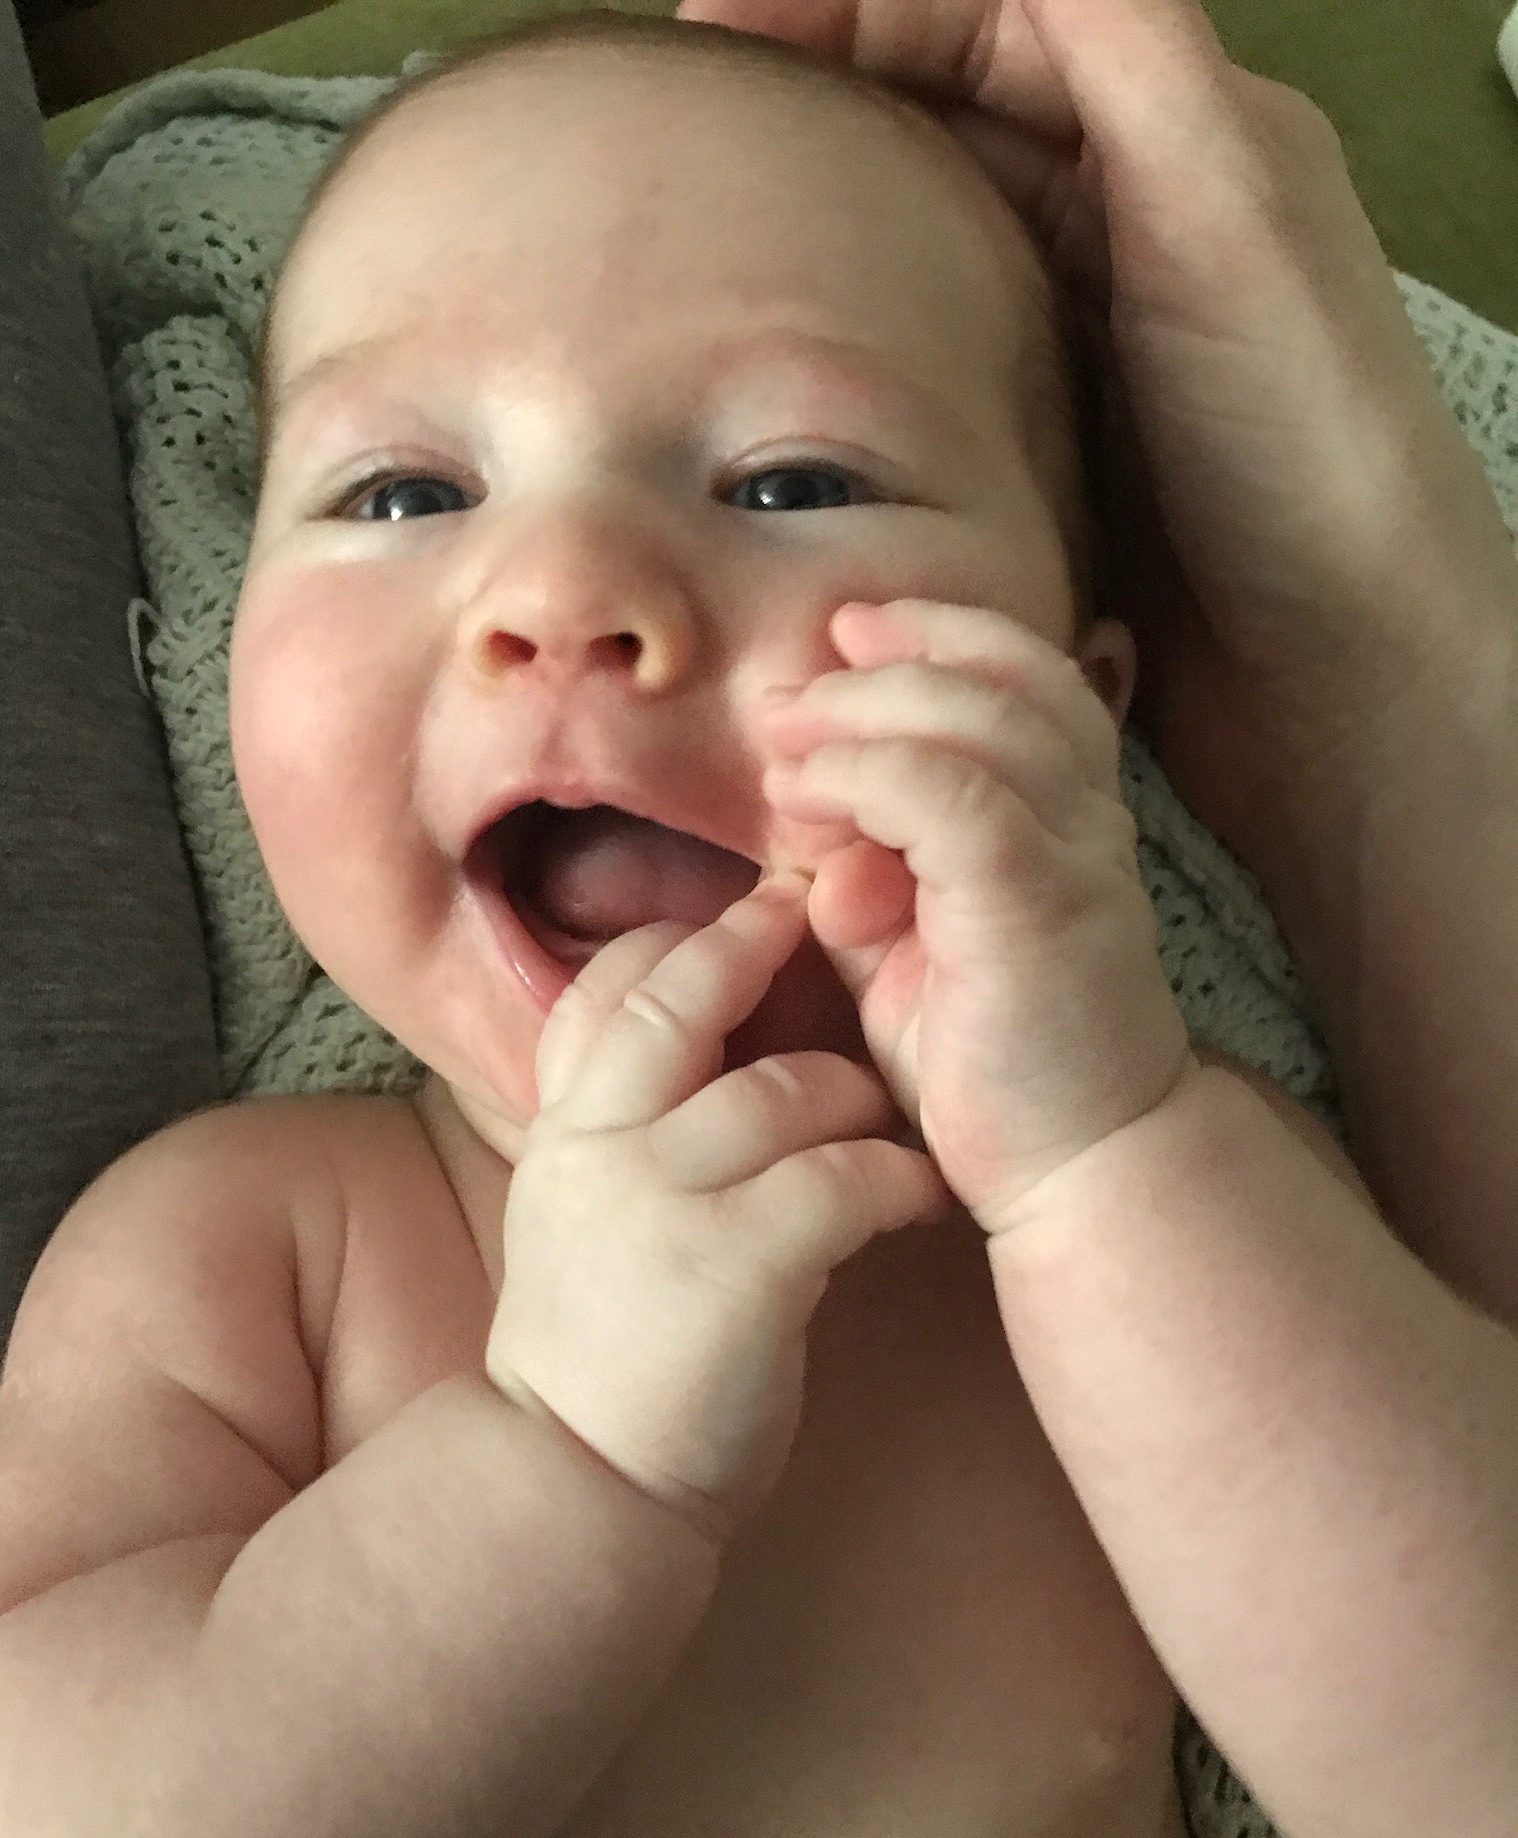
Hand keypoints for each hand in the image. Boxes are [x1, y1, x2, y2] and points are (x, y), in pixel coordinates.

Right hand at [485, 877, 948, 1541]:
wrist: (579, 1490)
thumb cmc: (601, 1359)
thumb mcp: (579, 1222)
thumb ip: (623, 1138)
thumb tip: (704, 1066)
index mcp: (564, 1135)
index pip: (604, 994)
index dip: (674, 942)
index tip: (738, 924)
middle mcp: (601, 1147)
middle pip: (680, 996)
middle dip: (754, 943)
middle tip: (823, 913)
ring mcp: (665, 1200)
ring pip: (785, 1087)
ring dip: (856, 1094)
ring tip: (892, 1125)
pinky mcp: (739, 1265)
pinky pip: (843, 1177)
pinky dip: (898, 1178)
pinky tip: (923, 1194)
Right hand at [677, 0, 1517, 876]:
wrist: (1333, 673)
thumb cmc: (1303, 444)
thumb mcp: (1224, 208)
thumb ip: (1124, 53)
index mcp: (1177, 131)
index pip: (990, 13)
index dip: (854, 3)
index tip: (716, 29)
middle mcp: (1128, 218)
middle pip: (946, 107)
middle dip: (820, 88)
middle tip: (692, 121)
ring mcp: (1082, 335)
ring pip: (928, 229)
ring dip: (826, 211)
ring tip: (711, 223)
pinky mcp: (1046, 440)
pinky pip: (927, 354)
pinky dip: (854, 335)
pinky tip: (783, 354)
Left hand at [762, 596, 1193, 1237]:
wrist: (1078, 1169)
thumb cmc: (997, 1068)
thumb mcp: (912, 960)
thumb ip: (871, 889)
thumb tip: (816, 847)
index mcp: (1065, 819)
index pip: (1022, 677)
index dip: (935, 634)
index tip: (841, 638)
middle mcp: (1085, 821)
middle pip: (1003, 676)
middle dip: (887, 661)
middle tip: (791, 692)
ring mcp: (1074, 857)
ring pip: (981, 720)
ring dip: (867, 714)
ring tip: (786, 742)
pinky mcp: (1039, 906)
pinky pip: (958, 799)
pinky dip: (873, 779)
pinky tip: (810, 803)